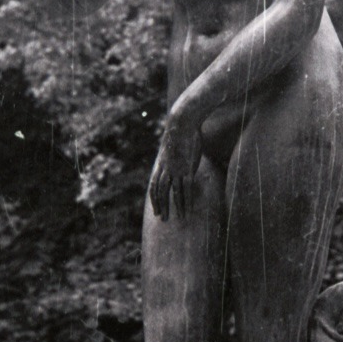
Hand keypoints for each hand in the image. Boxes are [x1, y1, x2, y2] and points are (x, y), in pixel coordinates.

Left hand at [149, 106, 202, 220]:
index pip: (153, 186)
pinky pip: (186, 189)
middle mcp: (166, 169)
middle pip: (161, 192)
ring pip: (173, 193)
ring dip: (175, 207)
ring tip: (180, 218)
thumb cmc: (180, 132)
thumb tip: (176, 159)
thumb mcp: (172, 147)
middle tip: (163, 219)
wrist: (182, 123)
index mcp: (160, 165)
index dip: (154, 198)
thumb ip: (173, 156)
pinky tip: (189, 209)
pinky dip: (187, 201)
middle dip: (162, 207)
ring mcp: (176, 170)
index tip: (156, 208)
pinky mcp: (187, 169)